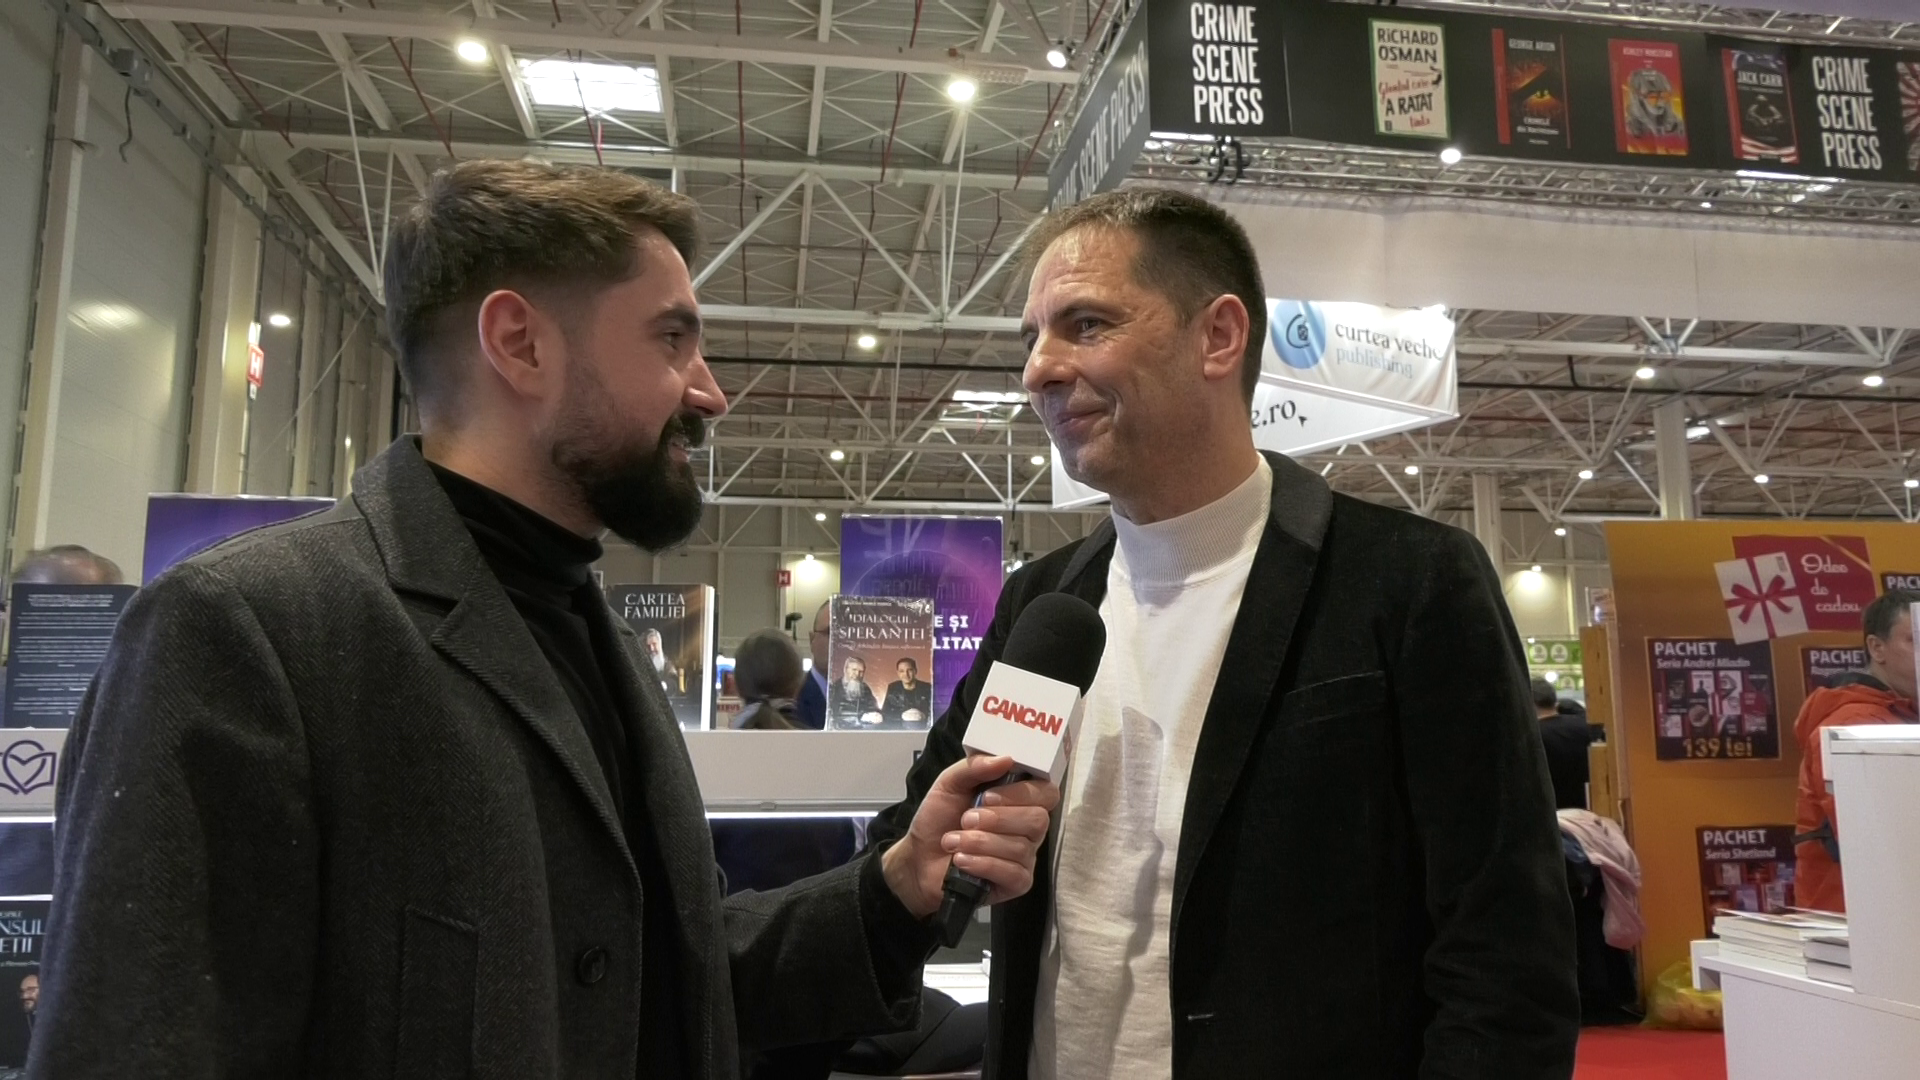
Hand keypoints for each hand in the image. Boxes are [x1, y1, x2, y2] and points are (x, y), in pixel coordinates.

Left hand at [880, 754, 1058, 918]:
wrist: (918, 859)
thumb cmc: (938, 820)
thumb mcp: (949, 784)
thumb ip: (974, 767)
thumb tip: (1006, 758)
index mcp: (1018, 800)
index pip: (1046, 792)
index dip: (1023, 792)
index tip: (988, 795)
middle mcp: (1027, 828)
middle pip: (1038, 820)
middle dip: (997, 819)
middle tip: (966, 820)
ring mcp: (1025, 857)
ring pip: (1021, 847)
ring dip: (981, 842)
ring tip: (954, 842)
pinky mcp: (1017, 883)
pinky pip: (1014, 873)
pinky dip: (984, 864)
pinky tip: (962, 861)